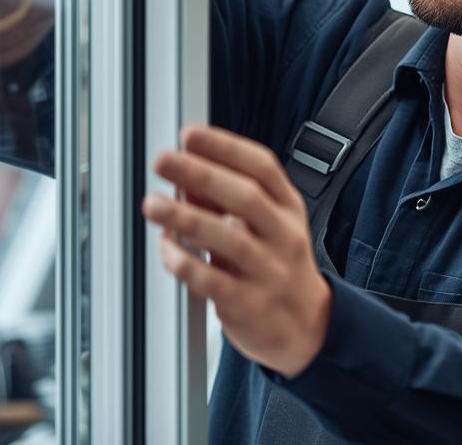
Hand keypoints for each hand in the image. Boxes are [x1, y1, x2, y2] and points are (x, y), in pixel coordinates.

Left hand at [142, 125, 331, 378]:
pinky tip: (166, 249)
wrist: (308, 327)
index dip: (225, 147)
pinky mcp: (250, 306)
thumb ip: (227, 201)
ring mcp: (270, 272)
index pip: (262, 167)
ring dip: (186, 218)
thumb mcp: (267, 226)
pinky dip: (185, 263)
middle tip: (164, 160)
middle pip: (246, 198)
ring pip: (230, 239)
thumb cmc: (278, 266)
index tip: (190, 135)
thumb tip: (184, 176)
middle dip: (201, 174)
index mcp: (289, 208)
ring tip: (153, 204)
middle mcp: (283, 236)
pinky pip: (214, 282)